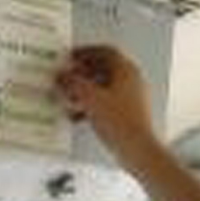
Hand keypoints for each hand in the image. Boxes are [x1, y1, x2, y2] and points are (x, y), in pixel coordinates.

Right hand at [54, 44, 158, 165]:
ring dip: (85, 91)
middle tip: (67, 77)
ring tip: (69, 97)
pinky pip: (107, 103)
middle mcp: (132, 81)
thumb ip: (73, 84)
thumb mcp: (90, 98)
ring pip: (104, 87)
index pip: (105, 52)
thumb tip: (63, 76)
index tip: (72, 56)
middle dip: (82, 73)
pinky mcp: (129, 113)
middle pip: (103, 69)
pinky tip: (78, 115)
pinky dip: (92, 105)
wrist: (137, 149)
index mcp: (126, 70)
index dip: (86, 52)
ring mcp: (132, 98)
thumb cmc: (122, 123)